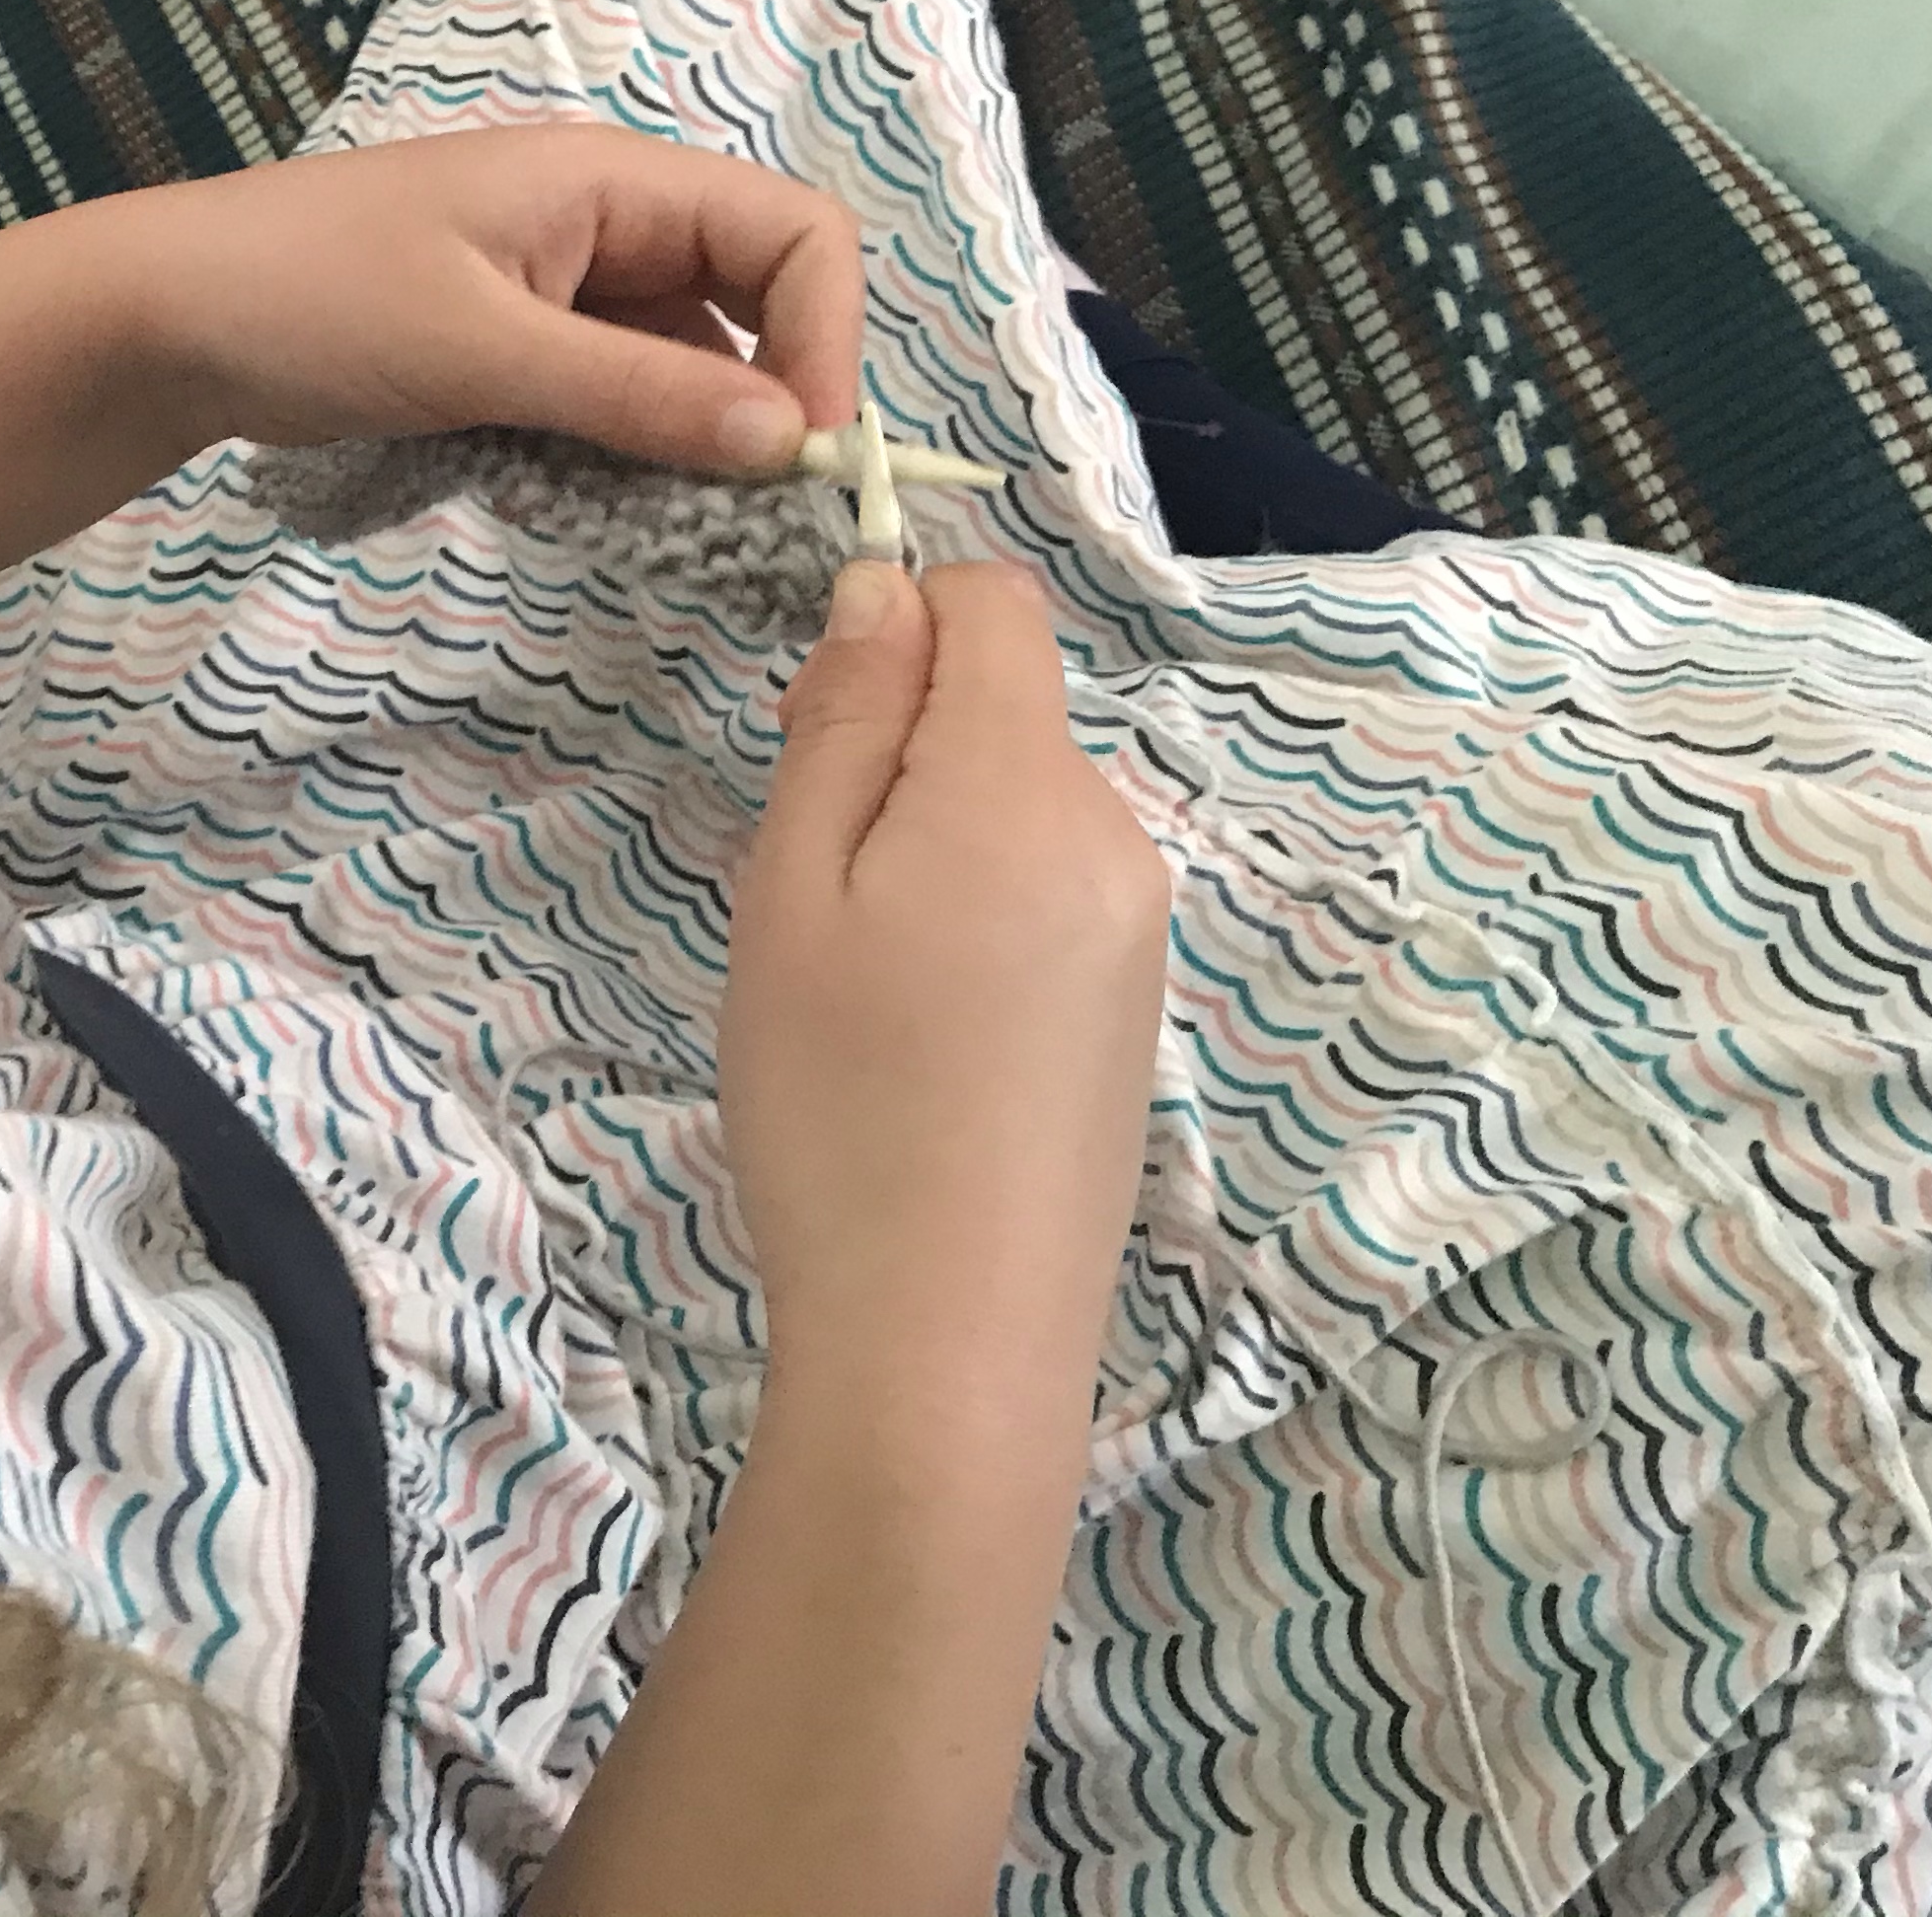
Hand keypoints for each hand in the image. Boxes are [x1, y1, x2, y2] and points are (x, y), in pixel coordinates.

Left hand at [95, 127, 867, 479]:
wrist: (159, 322)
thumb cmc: (310, 300)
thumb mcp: (481, 349)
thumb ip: (638, 394)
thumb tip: (791, 442)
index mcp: (612, 181)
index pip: (795, 235)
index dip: (826, 339)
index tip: (801, 457)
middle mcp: (605, 225)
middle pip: (754, 305)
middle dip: (768, 407)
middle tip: (746, 518)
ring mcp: (560, 291)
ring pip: (686, 369)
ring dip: (693, 446)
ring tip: (666, 524)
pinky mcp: (516, 352)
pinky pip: (616, 403)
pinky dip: (625, 458)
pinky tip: (592, 508)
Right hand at [720, 563, 1169, 1422]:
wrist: (950, 1343)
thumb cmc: (840, 1107)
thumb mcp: (793, 893)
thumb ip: (846, 723)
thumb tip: (883, 586)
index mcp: (1029, 789)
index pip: (994, 601)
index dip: (895, 618)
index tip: (811, 729)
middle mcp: (1113, 837)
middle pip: (1006, 703)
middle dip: (900, 742)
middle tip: (805, 882)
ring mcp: (1138, 928)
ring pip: (1018, 799)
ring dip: (930, 834)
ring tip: (856, 974)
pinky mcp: (1134, 1006)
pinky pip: (1046, 886)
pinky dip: (971, 911)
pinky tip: (920, 1030)